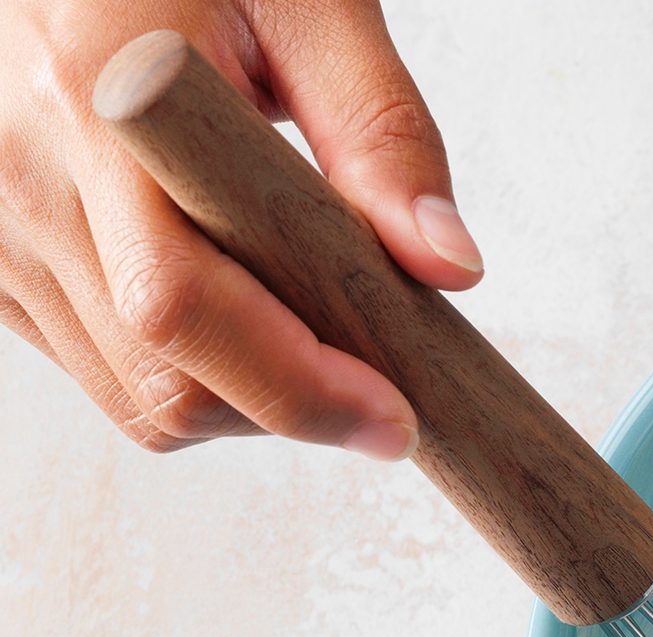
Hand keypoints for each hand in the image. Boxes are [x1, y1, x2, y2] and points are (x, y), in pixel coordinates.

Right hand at [0, 0, 473, 453]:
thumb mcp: (313, 4)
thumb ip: (382, 129)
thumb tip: (446, 264)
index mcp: (101, 94)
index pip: (179, 304)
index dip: (295, 388)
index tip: (393, 415)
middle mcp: (24, 168)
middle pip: (163, 379)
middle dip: (290, 409)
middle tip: (379, 378)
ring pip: (134, 394)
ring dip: (243, 399)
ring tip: (302, 314)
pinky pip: (99, 367)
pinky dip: (186, 370)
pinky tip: (233, 296)